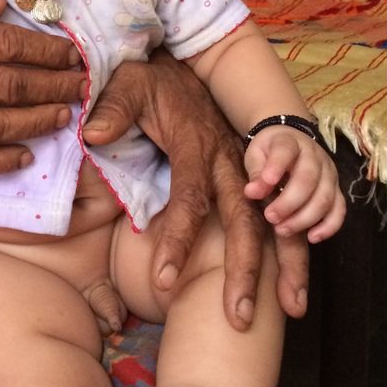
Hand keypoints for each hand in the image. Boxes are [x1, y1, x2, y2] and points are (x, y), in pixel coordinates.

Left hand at [82, 49, 309, 329]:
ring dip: (282, 266)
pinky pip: (275, 216)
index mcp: (195, 144)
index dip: (178, 240)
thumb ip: (113, 108)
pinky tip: (293, 288)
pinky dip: (290, 250)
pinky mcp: (249, 178)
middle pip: (243, 220)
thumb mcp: (128, 84)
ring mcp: (244, 171)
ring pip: (271, 222)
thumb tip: (94, 134)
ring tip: (290, 311)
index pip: (189, 198)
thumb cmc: (151, 82)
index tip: (164, 281)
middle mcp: (228, 161)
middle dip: (243, 270)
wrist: (182, 69)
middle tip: (238, 317)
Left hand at [245, 126, 345, 242]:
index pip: (286, 151)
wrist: (291, 144)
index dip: (276, 166)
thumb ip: (255, 172)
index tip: (266, 182)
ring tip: (282, 230)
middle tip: (270, 217)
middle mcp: (315, 156)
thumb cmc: (269, 152)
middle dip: (288, 203)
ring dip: (304, 218)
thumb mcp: (256, 155)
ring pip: (325, 198)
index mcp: (290, 142)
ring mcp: (329, 173)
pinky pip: (339, 210)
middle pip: (308, 180)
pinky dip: (328, 226)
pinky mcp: (337, 190)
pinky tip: (312, 238)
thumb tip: (252, 192)